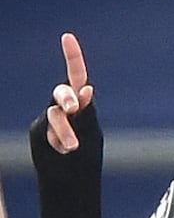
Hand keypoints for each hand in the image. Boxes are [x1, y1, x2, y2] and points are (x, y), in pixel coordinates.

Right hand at [46, 33, 94, 153]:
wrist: (71, 180)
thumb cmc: (87, 156)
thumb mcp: (91, 132)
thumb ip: (87, 111)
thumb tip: (87, 87)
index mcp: (82, 103)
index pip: (77, 76)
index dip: (72, 56)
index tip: (67, 36)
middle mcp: (65, 108)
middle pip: (62, 91)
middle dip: (67, 97)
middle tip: (74, 108)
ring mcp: (50, 119)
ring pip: (55, 115)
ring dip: (64, 129)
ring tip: (73, 147)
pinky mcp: (39, 131)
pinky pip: (48, 132)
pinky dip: (59, 142)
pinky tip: (65, 152)